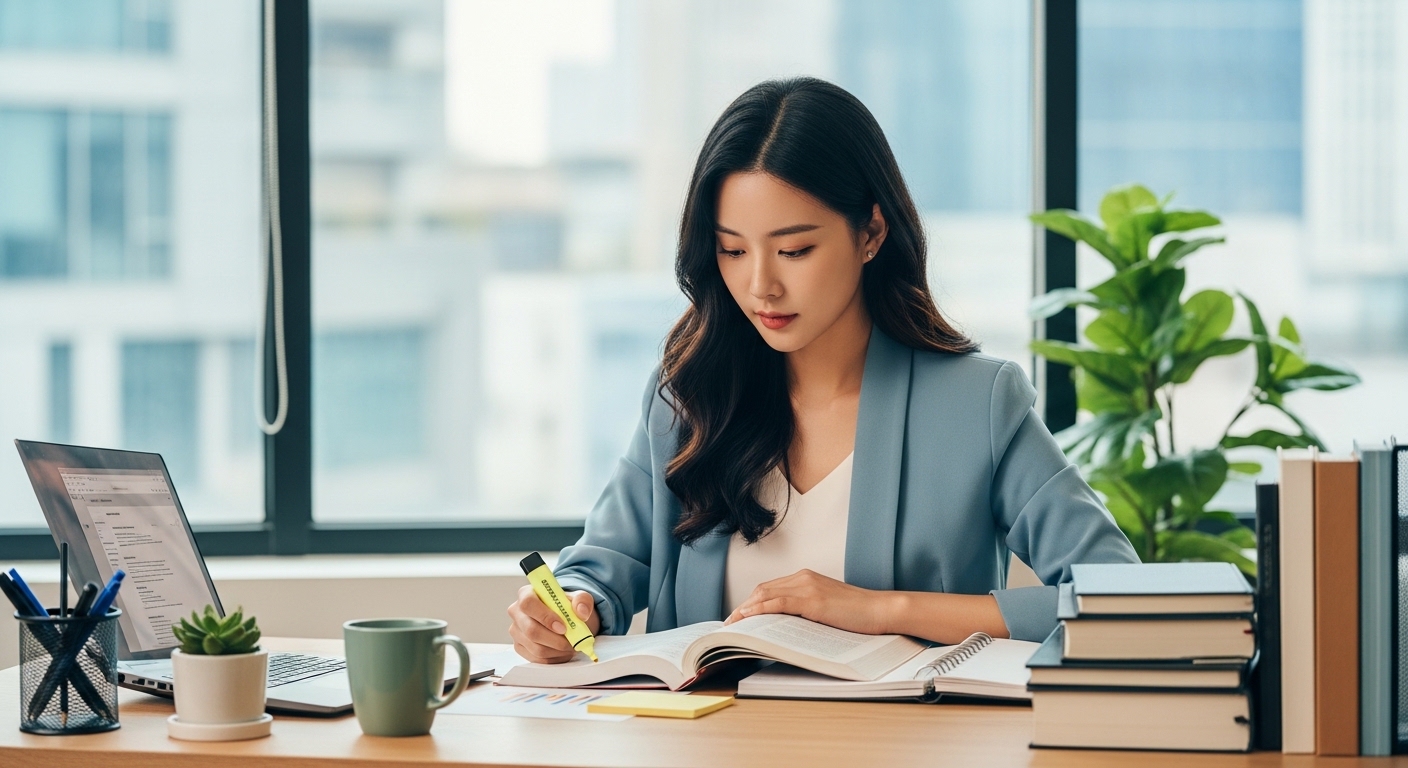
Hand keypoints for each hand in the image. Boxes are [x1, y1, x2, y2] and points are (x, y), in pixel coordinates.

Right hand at [507, 585, 600, 663]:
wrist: (565, 620)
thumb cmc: (568, 607)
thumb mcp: (579, 598)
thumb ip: (582, 600)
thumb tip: (581, 612)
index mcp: (527, 594)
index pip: (528, 603)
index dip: (545, 617)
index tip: (563, 627)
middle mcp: (517, 612)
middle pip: (531, 630)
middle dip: (556, 640)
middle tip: (572, 642)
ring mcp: (516, 631)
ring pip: (536, 648)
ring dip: (558, 650)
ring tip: (571, 646)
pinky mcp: (519, 647)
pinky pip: (537, 658)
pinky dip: (554, 658)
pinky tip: (563, 651)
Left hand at [724, 569, 894, 634]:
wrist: (881, 610)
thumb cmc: (858, 614)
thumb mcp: (827, 609)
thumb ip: (806, 610)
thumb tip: (784, 626)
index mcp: (806, 578)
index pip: (770, 588)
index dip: (751, 602)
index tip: (738, 616)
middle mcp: (803, 578)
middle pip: (762, 590)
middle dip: (743, 606)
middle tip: (730, 624)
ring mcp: (808, 587)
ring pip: (766, 595)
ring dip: (745, 610)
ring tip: (733, 625)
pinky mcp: (813, 601)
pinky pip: (778, 603)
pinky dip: (759, 610)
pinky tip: (748, 618)